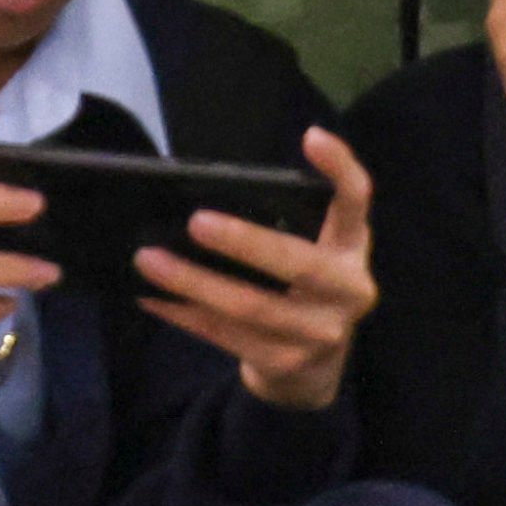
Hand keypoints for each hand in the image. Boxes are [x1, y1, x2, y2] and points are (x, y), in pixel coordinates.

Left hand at [135, 127, 376, 412]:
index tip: (311, 135)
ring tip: (149, 260)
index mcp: (353, 248)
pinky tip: (152, 297)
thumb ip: (293, 227)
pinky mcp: (285, 364)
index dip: (340, 168)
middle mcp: (348, 290)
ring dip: (193, 282)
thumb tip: (212, 196)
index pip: (356, 200)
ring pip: (250, 306)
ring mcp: (319, 333)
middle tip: (195, 222)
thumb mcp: (317, 253)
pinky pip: (225, 335)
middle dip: (244, 242)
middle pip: (296, 263)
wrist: (316, 370)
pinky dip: (184, 314)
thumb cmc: (306, 290)